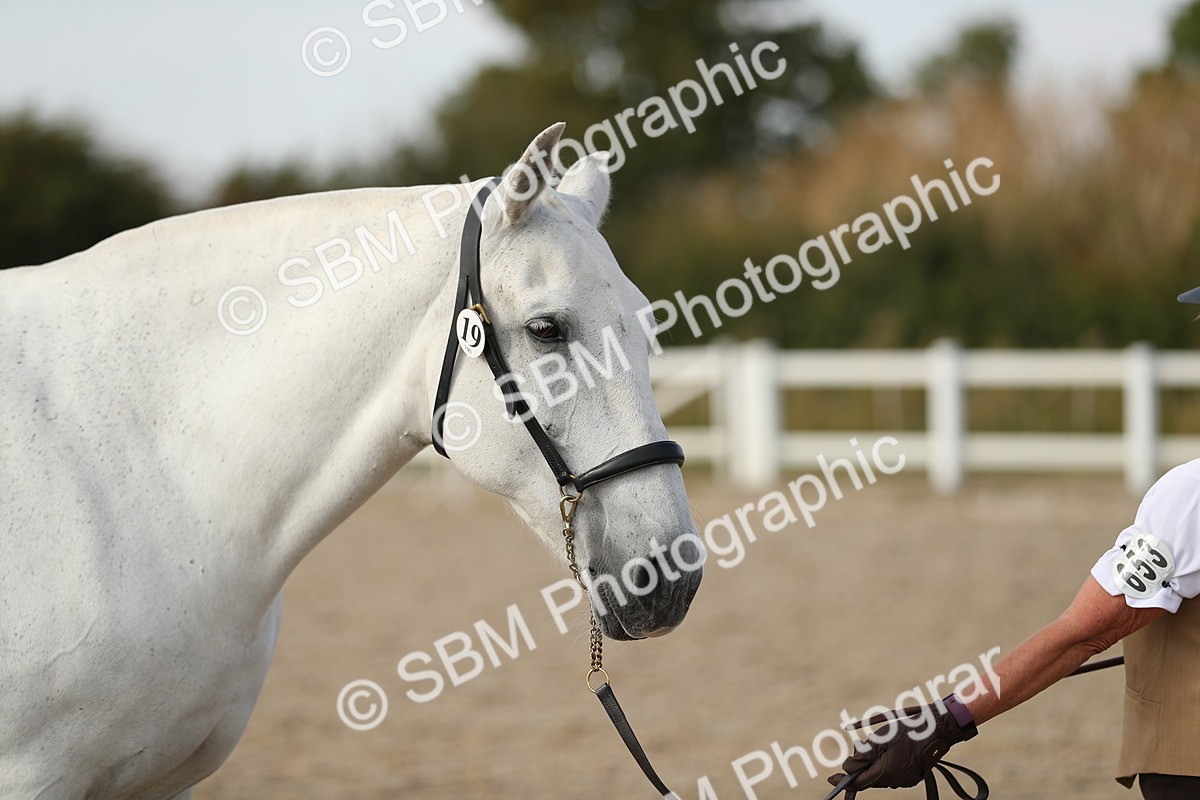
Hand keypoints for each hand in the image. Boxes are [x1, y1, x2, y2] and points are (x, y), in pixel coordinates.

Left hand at [827, 695, 976, 790]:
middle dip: (861, 766)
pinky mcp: (914, 775)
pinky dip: (885, 764)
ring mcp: (907, 779)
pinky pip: (893, 773)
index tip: (831, 780)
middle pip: (870, 778)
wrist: (941, 727)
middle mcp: (898, 780)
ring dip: (874, 763)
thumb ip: (863, 753)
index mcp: (888, 771)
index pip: (861, 782)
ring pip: (881, 775)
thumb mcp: (882, 737)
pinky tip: (887, 749)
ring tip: (878, 744)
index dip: (845, 781)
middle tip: (859, 748)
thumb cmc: (911, 729)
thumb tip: (848, 766)